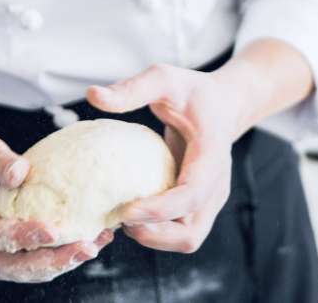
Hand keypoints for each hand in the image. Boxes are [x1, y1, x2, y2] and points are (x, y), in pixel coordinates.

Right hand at [0, 134, 113, 281]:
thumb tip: (19, 173)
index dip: (20, 236)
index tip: (52, 230)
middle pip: (11, 265)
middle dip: (51, 259)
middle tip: (87, 247)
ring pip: (27, 272)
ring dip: (63, 262)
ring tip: (95, 244)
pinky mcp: (7, 264)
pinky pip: (36, 267)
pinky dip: (62, 257)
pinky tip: (91, 241)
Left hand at [87, 63, 250, 253]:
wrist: (225, 103)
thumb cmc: (192, 91)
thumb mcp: (164, 78)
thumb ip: (132, 88)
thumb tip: (92, 95)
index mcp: (212, 155)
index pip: (191, 195)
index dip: (159, 210)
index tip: (125, 212)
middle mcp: (216, 184)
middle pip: (191, 232)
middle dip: (154, 235)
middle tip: (118, 219)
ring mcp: (211, 198)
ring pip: (187, 238)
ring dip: (154, 238)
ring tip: (121, 219)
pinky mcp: (201, 204)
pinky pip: (180, 230)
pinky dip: (157, 231)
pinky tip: (129, 213)